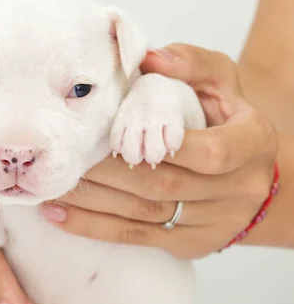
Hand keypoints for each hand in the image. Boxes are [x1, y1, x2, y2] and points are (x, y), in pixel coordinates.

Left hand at [39, 45, 277, 258]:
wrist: (251, 177)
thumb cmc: (229, 121)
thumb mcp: (222, 84)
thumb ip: (191, 65)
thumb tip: (148, 58)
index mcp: (251, 145)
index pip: (210, 153)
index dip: (161, 147)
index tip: (116, 137)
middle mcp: (239, 191)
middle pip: (164, 186)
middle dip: (110, 173)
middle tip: (68, 159)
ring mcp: (215, 224)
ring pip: (146, 215)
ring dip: (94, 201)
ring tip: (53, 186)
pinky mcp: (191, 245)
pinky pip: (138, 237)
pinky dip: (95, 227)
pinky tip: (60, 215)